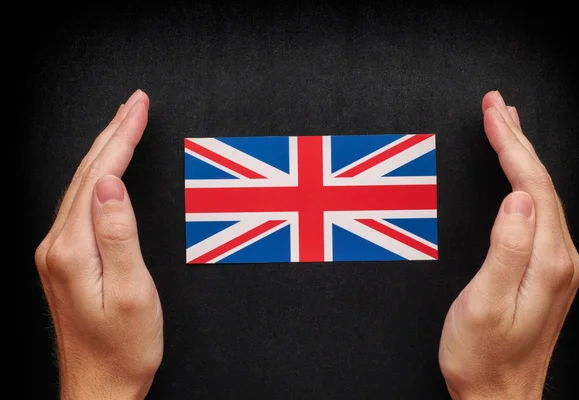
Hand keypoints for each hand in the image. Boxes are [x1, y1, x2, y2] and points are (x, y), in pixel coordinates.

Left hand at [34, 90, 162, 399]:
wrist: (98, 387)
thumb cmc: (123, 347)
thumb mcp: (132, 292)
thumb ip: (119, 235)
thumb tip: (112, 185)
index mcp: (74, 249)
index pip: (101, 176)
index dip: (121, 137)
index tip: (138, 108)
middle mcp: (58, 245)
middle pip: (86, 175)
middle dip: (112, 133)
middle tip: (134, 103)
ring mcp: (58, 252)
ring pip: (82, 186)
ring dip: (104, 151)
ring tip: (123, 125)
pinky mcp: (65, 260)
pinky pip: (81, 204)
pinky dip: (98, 177)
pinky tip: (108, 171)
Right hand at [438, 91, 578, 398]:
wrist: (499, 395)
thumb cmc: (483, 355)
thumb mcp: (485, 304)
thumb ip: (507, 249)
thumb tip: (518, 200)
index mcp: (547, 260)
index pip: (531, 186)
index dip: (511, 145)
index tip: (493, 114)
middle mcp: (561, 258)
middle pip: (542, 184)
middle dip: (518, 140)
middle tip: (498, 106)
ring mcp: (557, 265)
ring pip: (543, 195)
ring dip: (523, 158)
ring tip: (507, 128)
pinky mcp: (547, 271)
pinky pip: (540, 213)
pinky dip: (525, 184)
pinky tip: (517, 178)